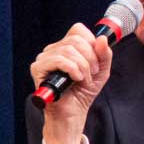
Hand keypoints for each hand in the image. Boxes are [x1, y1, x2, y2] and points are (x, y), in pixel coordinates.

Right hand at [32, 22, 113, 143]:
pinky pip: (59, 60)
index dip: (90, 43)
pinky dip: (72, 69)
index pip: (77, 30)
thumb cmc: (82, 93)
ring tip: (83, 79)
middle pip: (75, 39)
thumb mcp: (101, 71)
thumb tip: (101, 39)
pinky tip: (75, 79)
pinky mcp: (38, 69)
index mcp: (66, 47)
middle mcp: (53, 50)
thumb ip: (104, 54)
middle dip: (90, 57)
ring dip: (82, 66)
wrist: (73, 113)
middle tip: (92, 73)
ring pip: (68, 49)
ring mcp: (44, 59)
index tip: (95, 61)